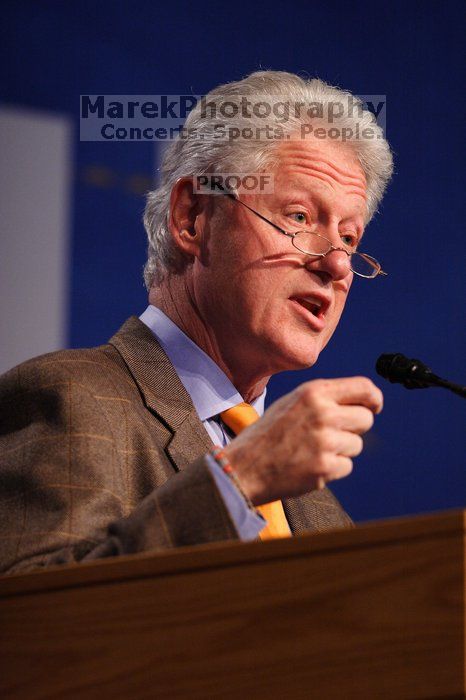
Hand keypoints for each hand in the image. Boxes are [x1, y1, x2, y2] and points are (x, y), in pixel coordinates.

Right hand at [222, 377, 382, 505]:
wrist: (244, 467)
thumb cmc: (269, 434)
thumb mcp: (292, 403)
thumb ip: (324, 399)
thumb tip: (365, 403)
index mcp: (314, 392)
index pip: (364, 387)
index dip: (374, 398)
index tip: (374, 407)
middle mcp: (322, 413)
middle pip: (365, 419)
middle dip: (355, 428)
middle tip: (331, 435)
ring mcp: (325, 442)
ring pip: (356, 445)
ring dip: (340, 450)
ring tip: (312, 451)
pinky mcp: (325, 468)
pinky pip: (346, 466)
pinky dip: (332, 469)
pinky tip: (309, 466)